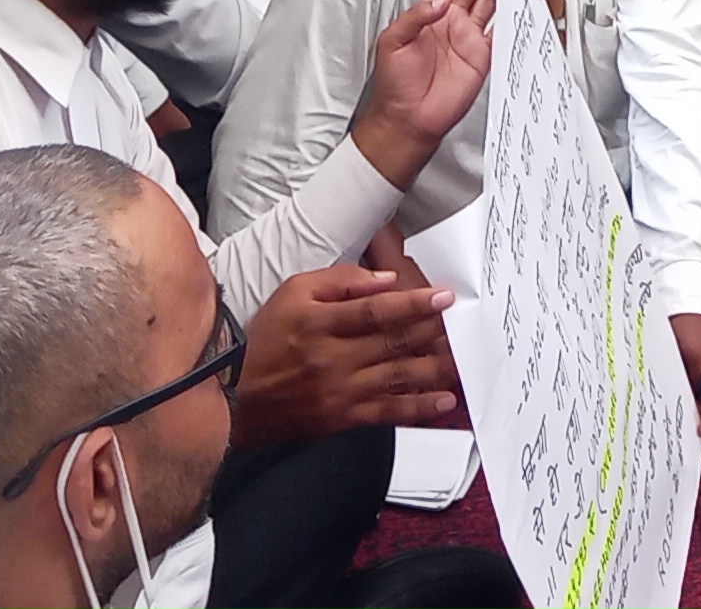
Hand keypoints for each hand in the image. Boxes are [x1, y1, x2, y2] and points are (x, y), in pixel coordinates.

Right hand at [230, 264, 461, 445]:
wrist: (237, 395)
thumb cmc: (266, 338)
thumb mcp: (293, 292)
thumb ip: (339, 282)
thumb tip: (385, 282)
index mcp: (319, 322)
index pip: (375, 310)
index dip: (413, 303)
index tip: (443, 297)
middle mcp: (332, 357)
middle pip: (392, 342)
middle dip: (433, 332)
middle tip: (463, 324)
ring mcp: (340, 390)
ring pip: (397, 377)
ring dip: (435, 368)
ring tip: (463, 359)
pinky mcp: (343, 417)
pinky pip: (388, 412)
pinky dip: (418, 408)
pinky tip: (443, 400)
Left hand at [350, 0, 501, 184]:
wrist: (408, 119)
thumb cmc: (395, 83)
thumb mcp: (392, 41)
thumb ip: (417, 16)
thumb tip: (442, 0)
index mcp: (430, 10)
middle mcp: (453, 19)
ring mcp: (469, 37)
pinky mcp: (483, 56)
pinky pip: (501, 29)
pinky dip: (512, 12)